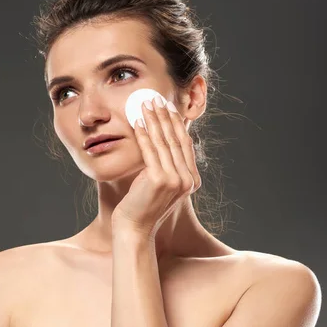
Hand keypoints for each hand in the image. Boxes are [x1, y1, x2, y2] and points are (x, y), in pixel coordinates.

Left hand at [111, 96, 201, 237]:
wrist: (135, 228)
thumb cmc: (142, 206)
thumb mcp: (159, 185)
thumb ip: (166, 168)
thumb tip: (162, 143)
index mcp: (191, 180)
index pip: (184, 145)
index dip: (176, 124)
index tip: (168, 107)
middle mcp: (187, 180)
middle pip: (175, 140)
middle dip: (165, 117)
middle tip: (156, 98)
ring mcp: (175, 180)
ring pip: (163, 143)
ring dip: (154, 120)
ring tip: (145, 104)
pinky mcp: (159, 180)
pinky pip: (150, 151)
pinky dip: (144, 134)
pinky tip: (138, 121)